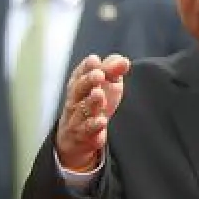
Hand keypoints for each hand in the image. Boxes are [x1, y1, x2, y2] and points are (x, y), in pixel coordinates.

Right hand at [54, 54, 130, 173]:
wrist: (77, 137)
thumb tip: (123, 61)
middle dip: (87, 81)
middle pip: (78, 89)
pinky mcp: (84, 135)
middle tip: (98, 75)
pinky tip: (102, 121)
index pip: (80, 73)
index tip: (94, 61)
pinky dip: (94, 126)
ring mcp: (78, 118)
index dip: (87, 67)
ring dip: (91, 102)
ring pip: (82, 109)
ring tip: (99, 95)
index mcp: (79, 84)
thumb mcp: (105, 85)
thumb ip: (113, 70)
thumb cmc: (93, 104)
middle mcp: (75, 100)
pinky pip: (87, 130)